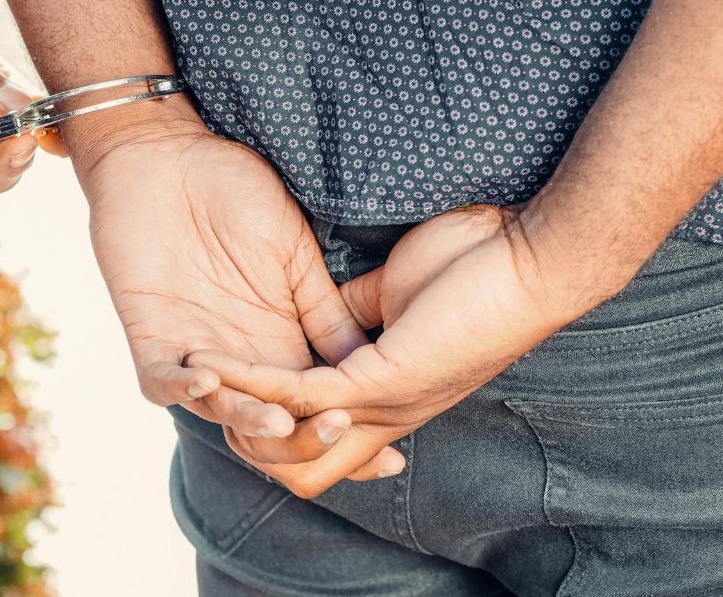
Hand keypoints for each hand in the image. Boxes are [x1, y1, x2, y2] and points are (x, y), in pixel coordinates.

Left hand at [75, 99, 401, 475]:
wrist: (169, 156)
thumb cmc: (234, 192)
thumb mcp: (295, 254)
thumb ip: (325, 309)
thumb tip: (369, 357)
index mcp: (280, 339)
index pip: (311, 400)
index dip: (338, 422)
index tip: (382, 442)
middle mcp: (239, 355)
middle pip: (268, 419)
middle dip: (297, 435)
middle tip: (331, 428)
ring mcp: (192, 350)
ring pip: (217, 410)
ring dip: (245, 418)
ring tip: (277, 419)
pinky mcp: (148, 337)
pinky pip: (160, 380)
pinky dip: (182, 387)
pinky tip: (209, 380)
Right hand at [188, 204, 586, 497]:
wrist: (528, 255)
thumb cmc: (476, 267)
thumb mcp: (395, 295)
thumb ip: (353, 316)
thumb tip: (323, 316)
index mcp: (388, 398)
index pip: (318, 439)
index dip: (273, 423)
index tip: (232, 384)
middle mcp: (383, 416)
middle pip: (295, 468)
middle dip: (245, 436)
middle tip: (204, 390)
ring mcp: (381, 404)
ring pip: (285, 444)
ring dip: (237, 411)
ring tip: (194, 374)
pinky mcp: (379, 380)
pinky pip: (294, 396)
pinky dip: (248, 380)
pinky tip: (211, 357)